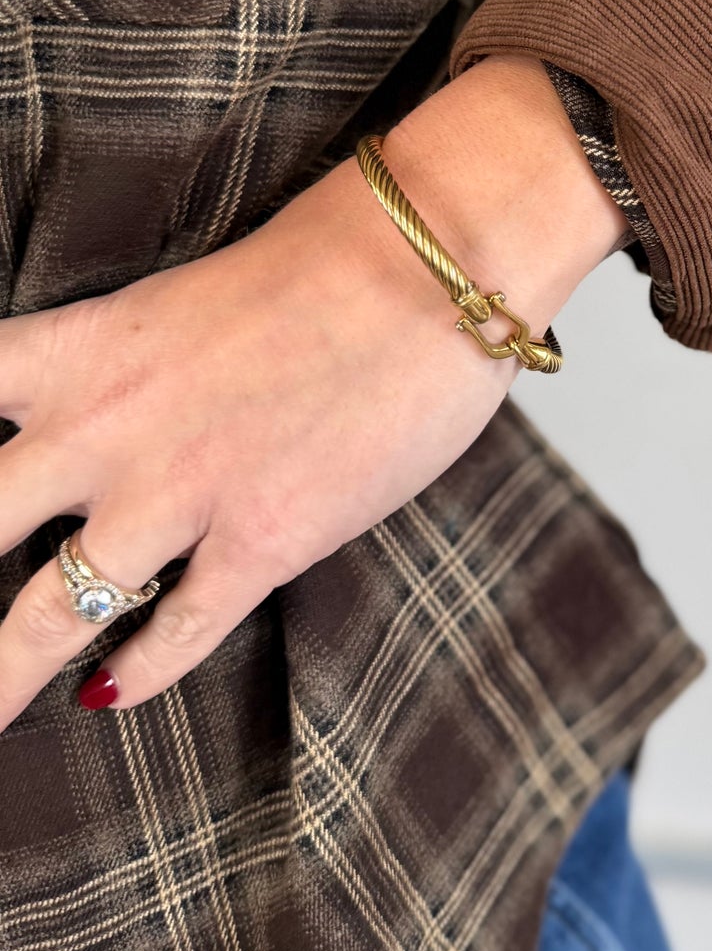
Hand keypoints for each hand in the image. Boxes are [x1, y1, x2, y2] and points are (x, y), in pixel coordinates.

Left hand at [0, 54, 628, 732]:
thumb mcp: (185, 299)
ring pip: (49, 615)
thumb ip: (128, 364)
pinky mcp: (262, 542)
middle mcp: (107, 427)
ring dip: (5, 675)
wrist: (431, 269)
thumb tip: (115, 411)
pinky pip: (177, 632)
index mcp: (86, 351)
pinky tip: (116, 693)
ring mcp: (180, 493)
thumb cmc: (331, 257)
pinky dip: (142, 671)